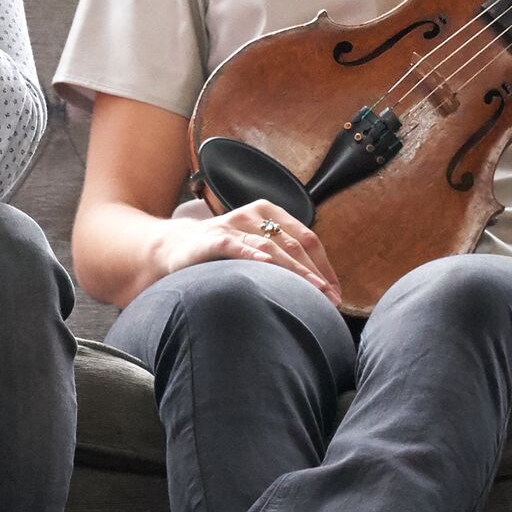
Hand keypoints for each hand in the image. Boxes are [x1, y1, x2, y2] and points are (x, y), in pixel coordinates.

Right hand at [148, 197, 343, 304]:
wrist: (176, 246)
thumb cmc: (223, 251)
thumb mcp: (255, 246)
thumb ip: (282, 257)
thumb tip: (320, 287)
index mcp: (269, 213)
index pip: (306, 238)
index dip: (324, 265)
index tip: (336, 292)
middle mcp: (253, 215)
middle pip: (294, 244)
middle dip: (315, 273)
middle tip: (330, 299)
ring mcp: (233, 225)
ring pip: (271, 246)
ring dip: (295, 270)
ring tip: (312, 289)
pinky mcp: (213, 239)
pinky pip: (236, 246)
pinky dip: (252, 255)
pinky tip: (267, 265)